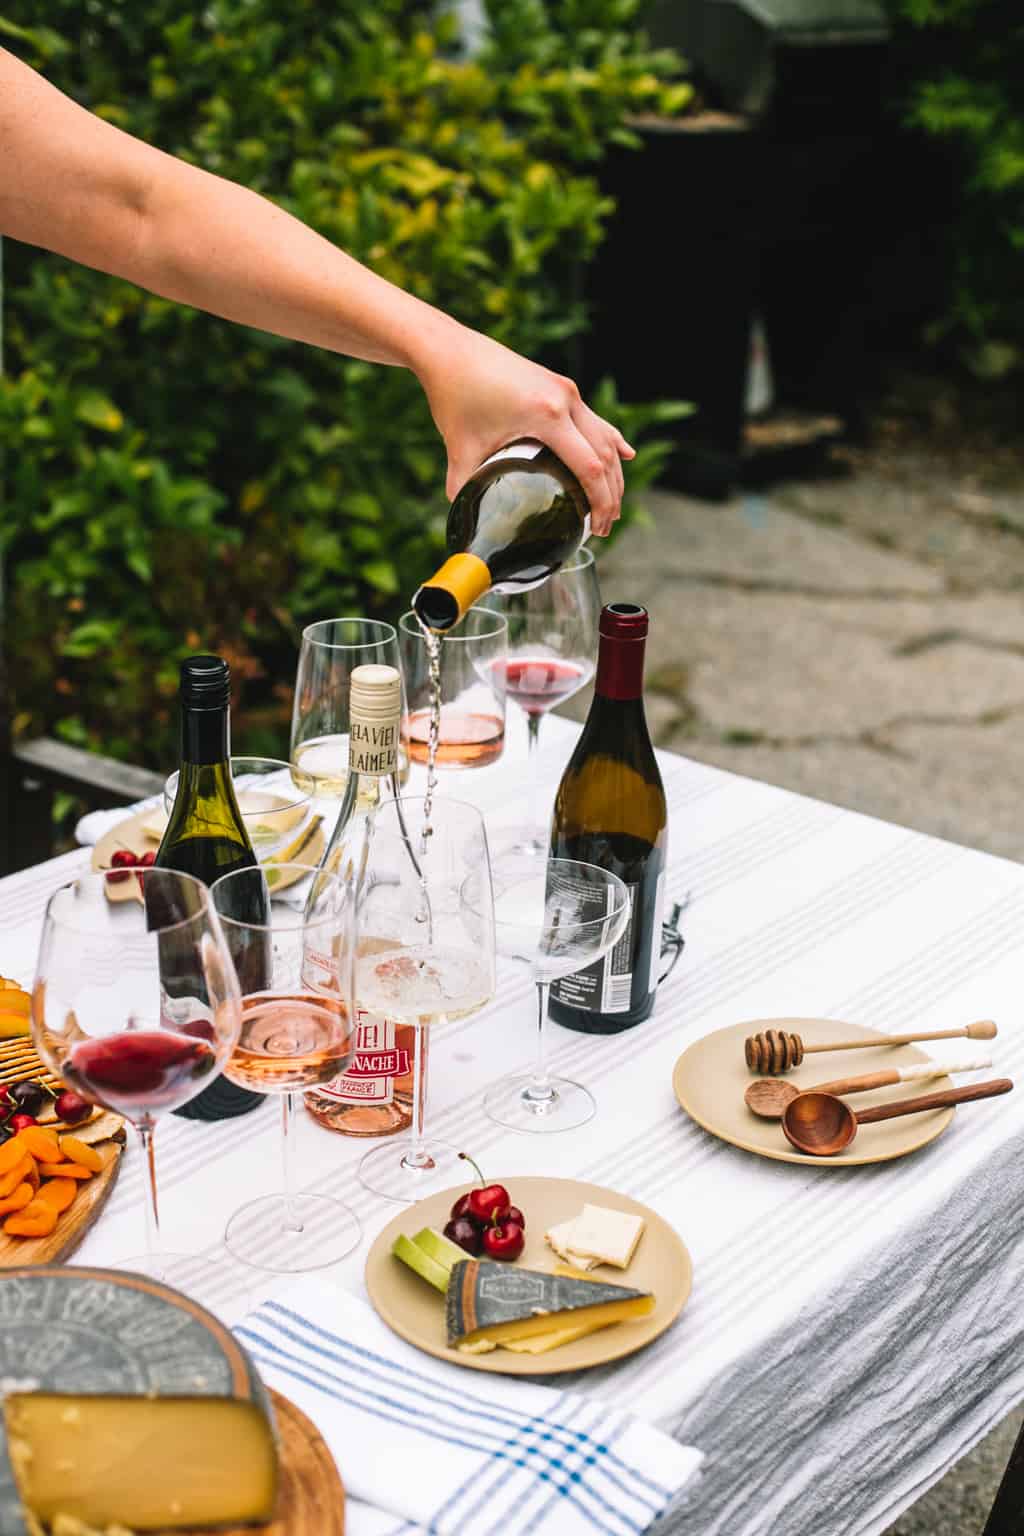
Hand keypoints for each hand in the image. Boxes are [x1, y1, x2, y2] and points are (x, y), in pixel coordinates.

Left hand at [414, 322, 634, 534]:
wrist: (449, 349)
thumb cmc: (454, 395)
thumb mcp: (460, 448)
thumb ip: (464, 486)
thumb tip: (464, 517)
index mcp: (546, 415)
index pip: (589, 467)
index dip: (599, 502)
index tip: (598, 528)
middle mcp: (565, 399)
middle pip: (605, 455)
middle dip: (610, 494)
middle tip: (604, 527)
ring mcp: (565, 390)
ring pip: (604, 436)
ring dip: (613, 472)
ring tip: (612, 504)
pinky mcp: (559, 385)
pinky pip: (593, 419)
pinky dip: (610, 440)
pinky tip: (625, 454)